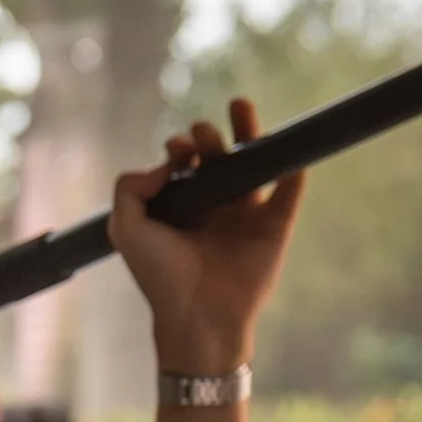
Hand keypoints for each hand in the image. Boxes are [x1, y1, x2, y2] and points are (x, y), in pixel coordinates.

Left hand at [111, 96, 303, 377]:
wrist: (197, 315)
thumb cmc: (160, 276)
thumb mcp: (127, 230)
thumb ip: (130, 189)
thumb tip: (164, 164)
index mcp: (182, 206)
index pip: (185, 164)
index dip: (180, 148)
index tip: (176, 150)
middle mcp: (215, 206)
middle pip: (219, 157)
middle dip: (208, 136)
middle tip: (200, 134)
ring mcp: (247, 215)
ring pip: (255, 164)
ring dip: (250, 133)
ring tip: (239, 106)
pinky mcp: (276, 228)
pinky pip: (290, 192)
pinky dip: (294, 169)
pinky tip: (292, 151)